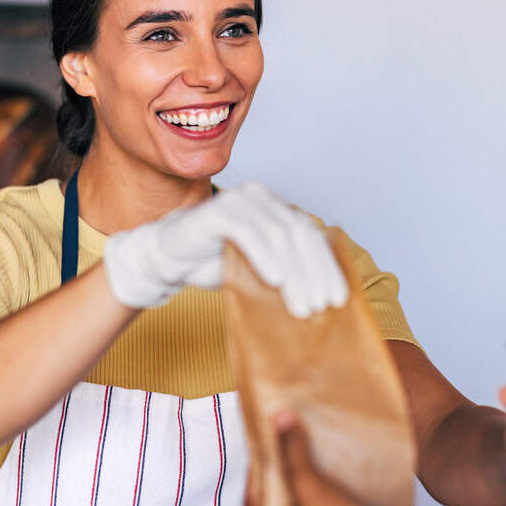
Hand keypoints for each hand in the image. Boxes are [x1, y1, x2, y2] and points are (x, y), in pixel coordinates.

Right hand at [102, 182, 348, 315]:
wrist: (167, 258)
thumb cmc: (214, 264)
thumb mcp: (256, 271)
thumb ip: (285, 273)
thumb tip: (322, 300)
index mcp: (276, 208)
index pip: (310, 236)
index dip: (327, 267)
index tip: (337, 299)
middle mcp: (261, 198)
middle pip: (299, 234)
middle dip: (314, 273)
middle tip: (320, 307)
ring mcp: (240, 200)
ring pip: (279, 234)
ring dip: (294, 273)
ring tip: (300, 305)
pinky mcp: (218, 210)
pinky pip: (249, 232)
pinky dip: (265, 257)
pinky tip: (275, 281)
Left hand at [247, 410, 417, 505]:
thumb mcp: (309, 490)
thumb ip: (294, 455)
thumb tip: (280, 419)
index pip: (255, 501)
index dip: (255, 472)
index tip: (261, 444)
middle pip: (290, 498)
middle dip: (292, 468)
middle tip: (292, 437)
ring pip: (322, 500)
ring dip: (323, 474)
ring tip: (322, 442)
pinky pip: (349, 504)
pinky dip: (350, 485)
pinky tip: (353, 462)